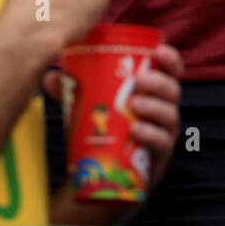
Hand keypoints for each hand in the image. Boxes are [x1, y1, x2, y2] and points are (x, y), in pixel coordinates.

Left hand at [42, 42, 182, 193]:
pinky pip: (162, 143)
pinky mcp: (159, 157)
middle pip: (173, 90)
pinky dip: (151, 134)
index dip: (169, 58)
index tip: (158, 50)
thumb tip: (51, 77)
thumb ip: (70, 91)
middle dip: (159, 82)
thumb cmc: (104, 131)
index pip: (170, 70)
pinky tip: (135, 130)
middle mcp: (163, 110)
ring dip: (154, 107)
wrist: (106, 175)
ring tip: (133, 105)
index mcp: (152, 92)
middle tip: (138, 80)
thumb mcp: (87, 106)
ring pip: (170, 115)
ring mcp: (163, 133)